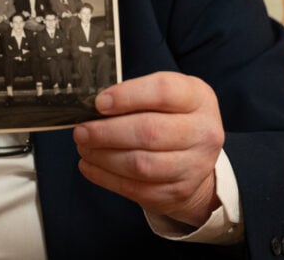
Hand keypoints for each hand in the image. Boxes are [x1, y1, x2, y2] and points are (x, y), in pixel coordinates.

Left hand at [73, 72, 223, 226]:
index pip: (163, 91)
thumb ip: (135, 95)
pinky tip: (89, 165)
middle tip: (81, 131)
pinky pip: (136, 188)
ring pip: (141, 164)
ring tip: (84, 147)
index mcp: (198, 98)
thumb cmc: (172, 117)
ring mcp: (194, 166)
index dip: (127, 96)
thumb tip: (94, 105)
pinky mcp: (178, 191)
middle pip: (149, 131)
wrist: (196, 158)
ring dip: (103, 156)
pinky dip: (106, 177)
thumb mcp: (165, 96)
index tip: (99, 103)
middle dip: (107, 132)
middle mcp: (203, 132)